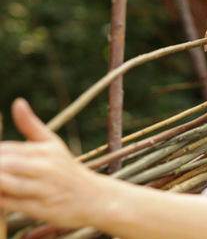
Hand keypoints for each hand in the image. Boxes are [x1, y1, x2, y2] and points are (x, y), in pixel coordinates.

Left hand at [0, 99, 102, 227]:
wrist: (93, 197)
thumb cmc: (67, 169)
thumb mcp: (53, 144)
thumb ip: (31, 125)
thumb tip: (17, 102)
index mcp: (44, 151)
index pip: (5, 149)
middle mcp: (44, 168)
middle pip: (3, 164)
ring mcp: (42, 189)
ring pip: (4, 183)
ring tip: (0, 179)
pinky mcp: (40, 209)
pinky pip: (10, 204)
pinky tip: (0, 194)